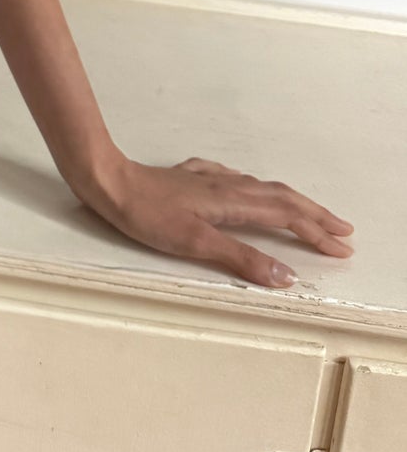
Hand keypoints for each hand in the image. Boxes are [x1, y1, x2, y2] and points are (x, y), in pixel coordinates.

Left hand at [76, 153, 354, 289]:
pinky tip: (248, 189)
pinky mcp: (190, 177)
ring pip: (261, 187)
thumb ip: (240, 258)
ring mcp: (208, 179)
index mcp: (232, 202)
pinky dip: (256, 189)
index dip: (315, 233)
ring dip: (291, 201)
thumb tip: (286, 274)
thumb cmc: (146, 215)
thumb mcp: (194, 243)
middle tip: (343, 230)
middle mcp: (227, 186)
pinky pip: (235, 180)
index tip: (342, 248)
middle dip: (315, 214)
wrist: (108, 181)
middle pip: (282, 197)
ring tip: (308, 212)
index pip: (285, 217)